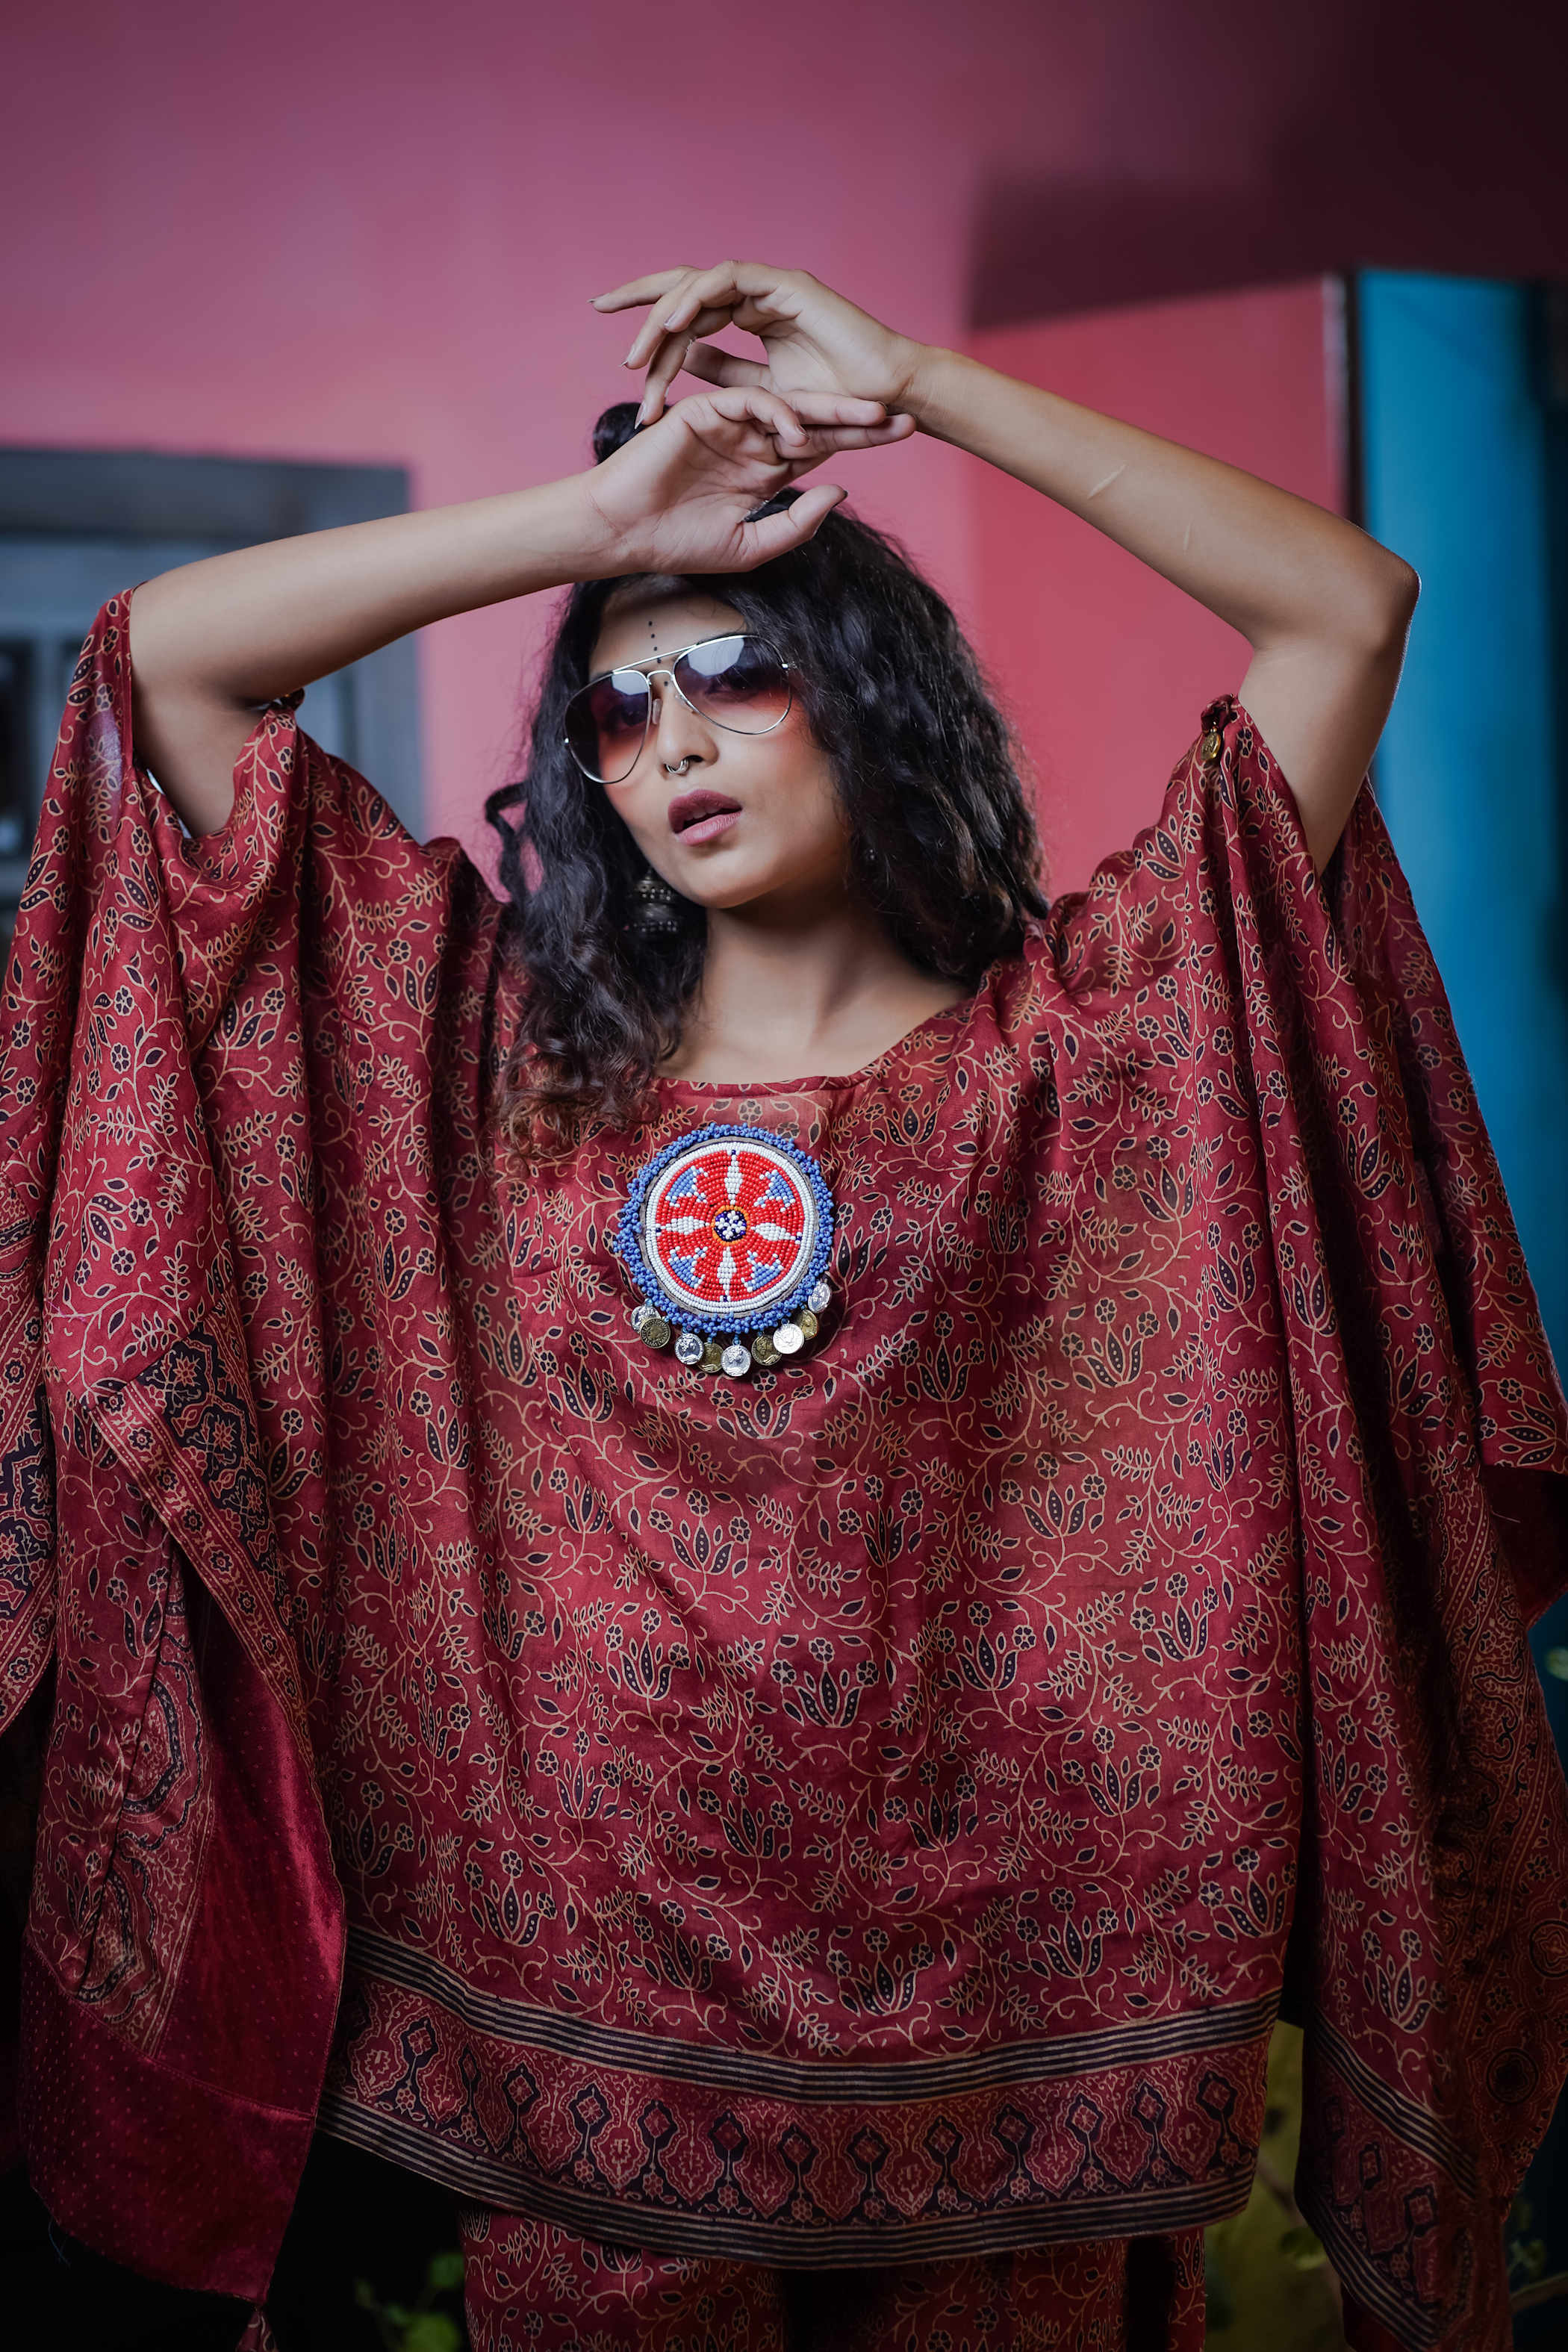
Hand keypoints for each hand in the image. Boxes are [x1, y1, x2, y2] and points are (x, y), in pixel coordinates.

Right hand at [578, 383, 913, 577]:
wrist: (625, 535)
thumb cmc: (680, 544)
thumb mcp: (753, 545)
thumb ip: (797, 523)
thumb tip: (841, 489)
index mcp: (765, 470)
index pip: (822, 449)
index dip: (861, 441)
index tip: (903, 435)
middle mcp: (752, 441)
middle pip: (816, 422)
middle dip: (859, 417)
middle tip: (902, 414)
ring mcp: (730, 423)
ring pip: (788, 405)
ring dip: (830, 409)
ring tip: (869, 415)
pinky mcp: (704, 410)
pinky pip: (748, 400)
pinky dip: (776, 412)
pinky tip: (797, 432)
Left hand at [591, 261, 929, 428]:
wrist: (883, 402)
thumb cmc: (835, 404)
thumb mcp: (763, 395)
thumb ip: (725, 373)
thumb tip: (685, 358)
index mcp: (750, 314)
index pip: (690, 312)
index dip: (654, 326)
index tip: (623, 351)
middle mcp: (756, 295)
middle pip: (685, 286)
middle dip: (640, 296)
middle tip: (598, 307)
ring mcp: (770, 286)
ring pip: (700, 283)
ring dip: (666, 311)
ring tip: (638, 346)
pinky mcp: (786, 285)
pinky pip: (730, 280)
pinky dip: (699, 297)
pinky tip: (674, 324)